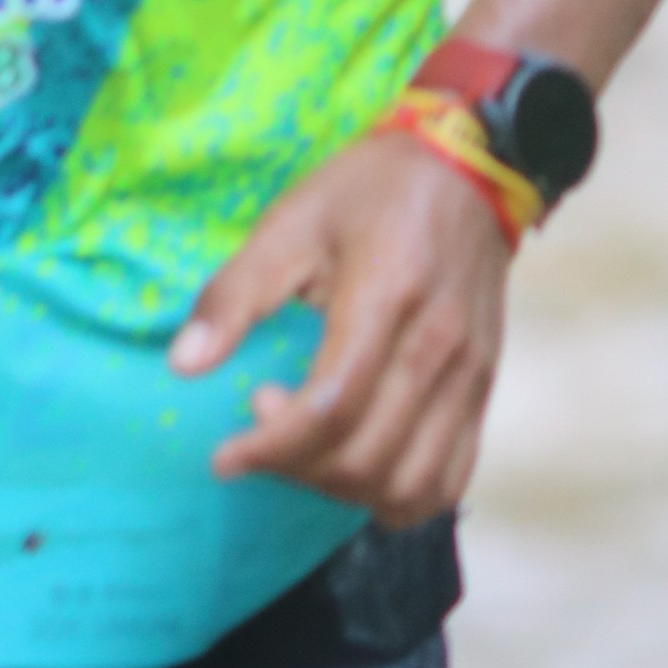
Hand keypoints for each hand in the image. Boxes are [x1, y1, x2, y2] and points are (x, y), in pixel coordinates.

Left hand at [169, 131, 511, 527]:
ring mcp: (471, 376)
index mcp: (384, 297)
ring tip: (307, 443)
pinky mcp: (485, 391)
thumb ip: (235, 294)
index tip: (224, 454)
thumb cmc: (368, 191)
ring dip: (344, 489)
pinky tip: (357, 465)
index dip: (270, 449)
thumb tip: (182, 364)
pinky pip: (450, 479)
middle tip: (261, 422)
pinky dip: (399, 497)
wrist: (465, 170)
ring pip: (409, 485)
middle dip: (296, 467)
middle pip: (366, 458)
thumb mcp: (289, 223)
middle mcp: (438, 348)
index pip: (330, 409)